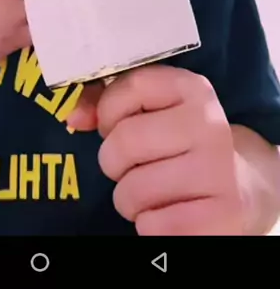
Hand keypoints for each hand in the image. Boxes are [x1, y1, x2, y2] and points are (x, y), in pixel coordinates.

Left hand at [68, 65, 244, 234]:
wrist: (239, 187)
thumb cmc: (178, 144)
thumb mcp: (152, 111)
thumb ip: (107, 103)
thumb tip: (73, 117)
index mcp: (192, 89)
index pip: (131, 86)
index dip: (109, 111)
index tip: (116, 126)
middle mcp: (209, 124)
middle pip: (124, 141)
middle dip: (114, 161)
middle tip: (133, 166)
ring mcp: (219, 170)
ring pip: (133, 190)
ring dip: (129, 199)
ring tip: (151, 190)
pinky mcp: (222, 215)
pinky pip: (153, 226)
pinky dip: (150, 225)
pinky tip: (169, 212)